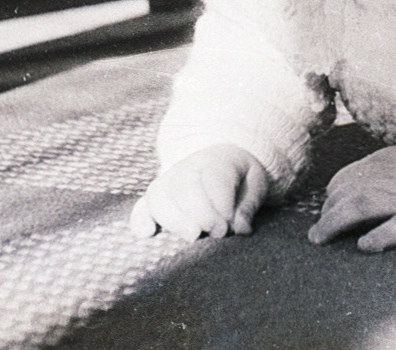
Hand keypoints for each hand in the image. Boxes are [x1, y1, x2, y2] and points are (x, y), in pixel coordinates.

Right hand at [130, 144, 268, 240]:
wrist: (220, 163)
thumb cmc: (240, 178)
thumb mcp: (255, 184)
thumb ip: (249, 205)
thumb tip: (239, 228)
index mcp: (216, 159)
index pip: (212, 177)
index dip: (220, 204)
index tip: (228, 226)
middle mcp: (188, 166)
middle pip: (183, 185)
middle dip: (200, 213)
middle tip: (217, 233)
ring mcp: (168, 181)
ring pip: (159, 195)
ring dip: (174, 218)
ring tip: (193, 236)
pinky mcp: (156, 198)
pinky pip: (141, 206)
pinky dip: (140, 219)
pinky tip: (147, 233)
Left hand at [306, 144, 395, 252]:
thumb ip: (375, 172)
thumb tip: (347, 189)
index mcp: (381, 162)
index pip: (342, 179)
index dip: (330, 198)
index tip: (326, 212)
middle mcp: (387, 177)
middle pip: (345, 194)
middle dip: (327, 214)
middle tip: (318, 234)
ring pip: (360, 207)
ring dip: (335, 223)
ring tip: (321, 239)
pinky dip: (378, 237)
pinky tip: (364, 246)